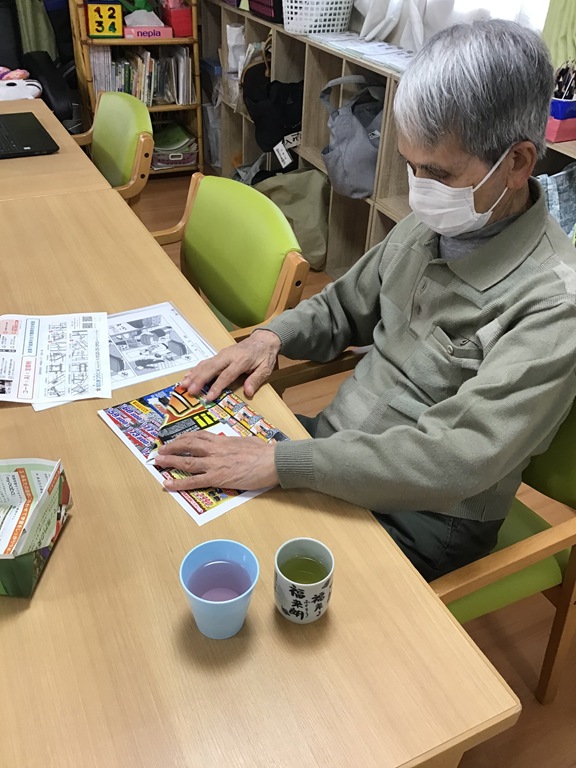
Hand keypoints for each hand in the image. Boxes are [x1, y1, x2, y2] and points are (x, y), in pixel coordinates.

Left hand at [155, 431, 278, 491]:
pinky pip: (194, 481)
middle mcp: (215, 450)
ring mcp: (214, 464)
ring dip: (170, 461)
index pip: (198, 436)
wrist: (271, 461)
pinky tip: (168, 485)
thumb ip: (236, 443)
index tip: (176, 439)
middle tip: (161, 450)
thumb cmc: (264, 452)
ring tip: (158, 462)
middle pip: (188, 445)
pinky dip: (179, 483)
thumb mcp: (247, 442)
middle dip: (172, 447)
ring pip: (186, 462)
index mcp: (222, 441)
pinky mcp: (217, 478)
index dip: (184, 437)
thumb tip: (234, 445)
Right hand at [181, 330, 281, 400]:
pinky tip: (188, 376)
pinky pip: (206, 362)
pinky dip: (196, 369)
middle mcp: (229, 356)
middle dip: (199, 380)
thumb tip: (248, 392)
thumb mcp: (265, 368)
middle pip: (211, 368)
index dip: (217, 387)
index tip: (209, 397)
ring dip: (194, 375)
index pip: (226, 375)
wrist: (263, 339)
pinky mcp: (219, 355)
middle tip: (190, 390)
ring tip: (184, 385)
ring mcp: (222, 354)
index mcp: (241, 360)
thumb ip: (256, 379)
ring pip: (206, 365)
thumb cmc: (264, 355)